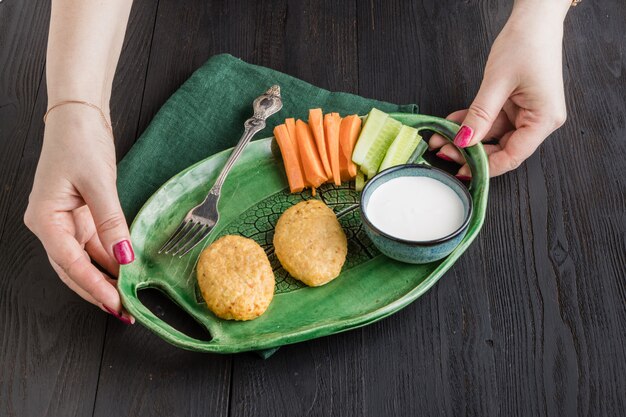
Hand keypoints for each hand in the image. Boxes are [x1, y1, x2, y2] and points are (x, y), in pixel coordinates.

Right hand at [24, 104, 133, 323]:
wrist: (78, 116)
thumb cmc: (79, 143)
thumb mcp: (98, 183)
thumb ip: (112, 222)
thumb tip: (125, 256)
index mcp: (45, 218)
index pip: (70, 263)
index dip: (93, 286)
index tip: (115, 304)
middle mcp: (51, 224)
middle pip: (74, 268)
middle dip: (98, 290)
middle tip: (123, 311)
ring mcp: (65, 221)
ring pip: (85, 259)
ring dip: (105, 278)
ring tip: (127, 297)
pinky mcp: (81, 214)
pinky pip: (95, 244)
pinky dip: (110, 258)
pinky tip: (126, 271)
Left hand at [430, 2, 568, 177]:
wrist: (534, 19)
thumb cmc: (526, 44)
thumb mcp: (497, 82)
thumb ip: (480, 115)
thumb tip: (463, 141)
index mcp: (544, 120)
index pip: (512, 156)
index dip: (485, 167)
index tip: (460, 170)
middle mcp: (538, 121)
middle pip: (502, 149)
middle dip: (470, 152)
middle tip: (443, 151)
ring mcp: (526, 113)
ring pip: (492, 136)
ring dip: (466, 138)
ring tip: (440, 138)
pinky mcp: (515, 106)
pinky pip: (490, 121)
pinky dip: (471, 123)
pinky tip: (451, 125)